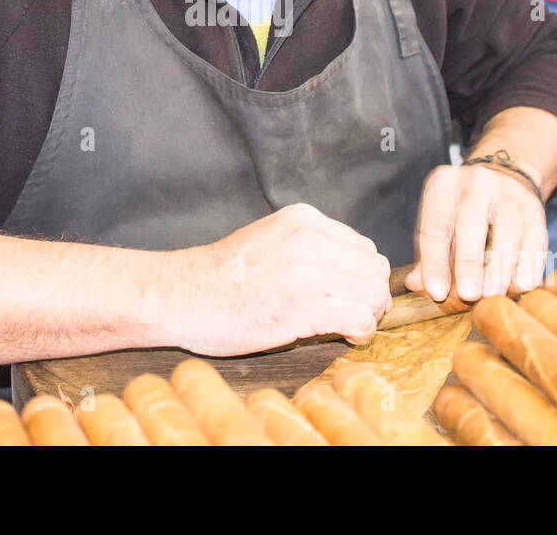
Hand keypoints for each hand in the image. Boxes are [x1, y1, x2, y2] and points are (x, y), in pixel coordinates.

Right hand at [171, 203, 392, 355]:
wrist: (182, 295)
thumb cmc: (221, 277)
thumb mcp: (270, 241)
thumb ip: (309, 248)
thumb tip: (352, 274)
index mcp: (303, 219)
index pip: (363, 246)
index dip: (363, 276)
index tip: (352, 295)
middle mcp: (310, 239)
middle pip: (374, 268)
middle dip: (372, 296)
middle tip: (357, 315)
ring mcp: (308, 271)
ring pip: (373, 293)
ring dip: (369, 315)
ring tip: (351, 327)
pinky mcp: (304, 306)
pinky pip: (359, 318)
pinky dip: (361, 331)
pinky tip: (346, 337)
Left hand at [405, 163, 547, 303]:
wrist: (503, 175)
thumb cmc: (461, 207)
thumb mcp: (439, 219)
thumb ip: (428, 254)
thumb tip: (417, 285)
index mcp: (443, 186)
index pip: (435, 227)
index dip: (434, 261)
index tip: (437, 292)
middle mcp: (475, 184)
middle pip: (471, 224)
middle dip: (470, 262)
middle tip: (469, 294)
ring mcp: (508, 193)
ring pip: (507, 229)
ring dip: (501, 266)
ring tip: (494, 293)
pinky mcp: (534, 206)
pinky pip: (535, 235)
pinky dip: (530, 262)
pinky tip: (523, 284)